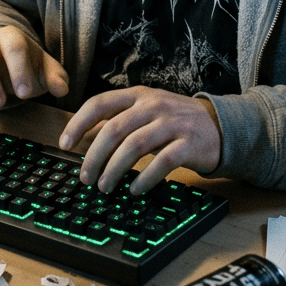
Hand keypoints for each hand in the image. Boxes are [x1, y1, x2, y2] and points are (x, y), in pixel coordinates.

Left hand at [58, 86, 220, 194]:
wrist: (220, 126)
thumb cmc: (175, 121)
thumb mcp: (147, 110)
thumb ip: (120, 119)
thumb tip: (86, 140)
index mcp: (138, 95)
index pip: (100, 103)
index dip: (78, 123)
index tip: (65, 144)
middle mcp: (154, 105)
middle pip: (114, 129)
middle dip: (95, 156)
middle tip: (86, 177)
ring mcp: (172, 123)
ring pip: (135, 146)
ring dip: (115, 169)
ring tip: (105, 187)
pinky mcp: (189, 144)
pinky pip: (162, 162)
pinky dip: (145, 178)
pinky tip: (134, 190)